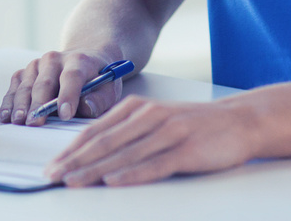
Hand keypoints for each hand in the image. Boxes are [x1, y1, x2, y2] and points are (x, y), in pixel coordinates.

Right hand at [0, 50, 123, 124]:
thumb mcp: (108, 88)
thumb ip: (100, 99)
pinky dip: (9, 102)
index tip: (65, 115)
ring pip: (26, 85)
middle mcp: (55, 59)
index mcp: (79, 61)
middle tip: (34, 123)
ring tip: (17, 121)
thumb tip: (86, 108)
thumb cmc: (98, 80)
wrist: (84, 59)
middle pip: (45, 82)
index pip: (72, 77)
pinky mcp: (25, 72)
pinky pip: (15, 86)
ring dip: (20, 104)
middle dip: (39, 104)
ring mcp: (37, 65)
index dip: (68, 95)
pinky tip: (5, 116)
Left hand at [45, 97, 258, 186]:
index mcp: (138, 109)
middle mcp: (149, 117)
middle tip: (53, 177)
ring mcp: (168, 132)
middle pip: (104, 142)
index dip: (70, 149)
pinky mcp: (186, 150)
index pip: (96, 131)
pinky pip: (154, 164)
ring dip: (95, 170)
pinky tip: (114, 181)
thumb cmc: (192, 125)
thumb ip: (127, 131)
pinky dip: (131, 173)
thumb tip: (92, 153)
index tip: (51, 166)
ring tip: (73, 182)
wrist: (238, 121)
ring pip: (124, 153)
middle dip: (75, 161)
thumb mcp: (156, 119)